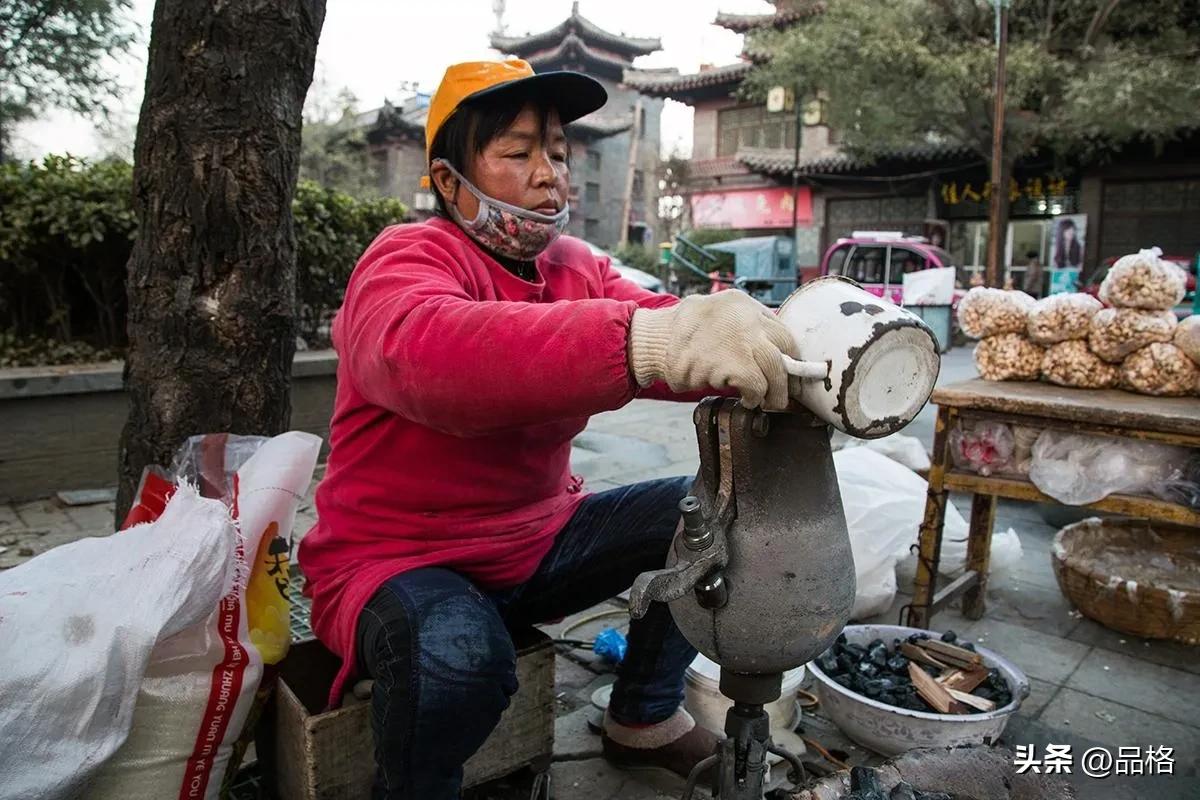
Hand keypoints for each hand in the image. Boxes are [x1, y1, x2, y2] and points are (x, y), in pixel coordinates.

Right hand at [628, 291, 798, 409]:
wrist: (655, 342)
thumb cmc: (683, 333)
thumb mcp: (715, 315)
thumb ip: (741, 326)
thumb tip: (770, 354)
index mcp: (743, 304)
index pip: (781, 330)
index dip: (789, 356)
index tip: (790, 371)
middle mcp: (747, 318)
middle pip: (785, 351)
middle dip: (788, 378)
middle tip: (785, 393)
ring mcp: (742, 340)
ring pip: (775, 370)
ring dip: (774, 392)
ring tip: (767, 402)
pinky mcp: (733, 364)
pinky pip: (757, 386)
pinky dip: (754, 397)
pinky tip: (746, 400)